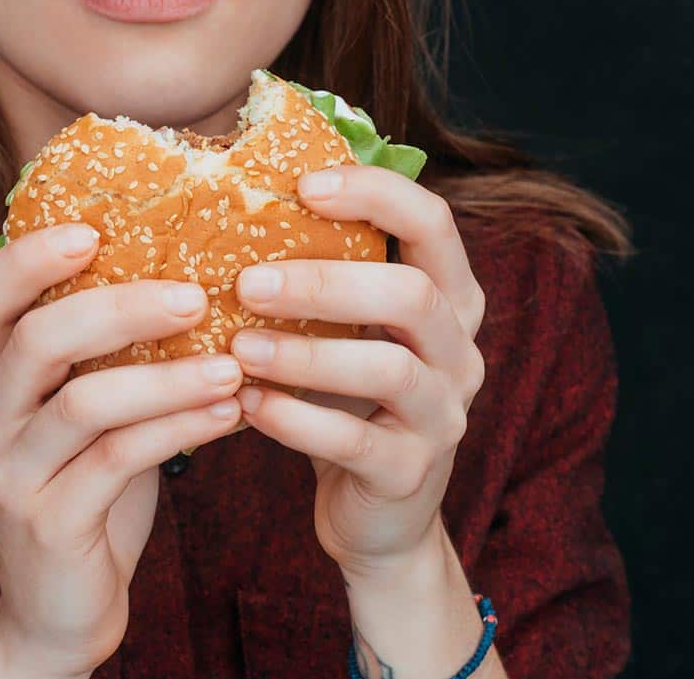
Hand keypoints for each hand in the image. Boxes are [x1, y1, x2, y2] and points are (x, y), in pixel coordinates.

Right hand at [0, 223, 244, 677]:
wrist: (59, 608)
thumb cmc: (86, 489)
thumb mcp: (86, 414)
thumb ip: (107, 357)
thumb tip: (190, 273)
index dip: (27, 259)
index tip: (91, 227)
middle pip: (36, 338)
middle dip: (119, 307)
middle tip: (194, 294)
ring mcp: (11, 473)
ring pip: (85, 402)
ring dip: (167, 375)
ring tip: (232, 364)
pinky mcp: (49, 522)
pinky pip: (119, 460)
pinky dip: (179, 429)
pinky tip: (229, 415)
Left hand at [227, 163, 486, 576]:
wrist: (374, 507)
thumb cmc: (345, 399)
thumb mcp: (345, 331)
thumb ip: (321, 276)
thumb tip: (235, 202)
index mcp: (447, 299)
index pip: (433, 223)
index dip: (376, 194)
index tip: (305, 185)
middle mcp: (458, 351)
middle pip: (412, 295)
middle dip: (325, 282)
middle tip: (247, 283)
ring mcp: (443, 415)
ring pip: (388, 370)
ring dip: (306, 355)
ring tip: (238, 348)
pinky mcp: (411, 472)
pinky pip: (356, 442)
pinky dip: (296, 421)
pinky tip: (248, 405)